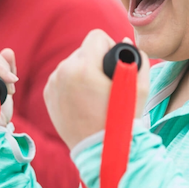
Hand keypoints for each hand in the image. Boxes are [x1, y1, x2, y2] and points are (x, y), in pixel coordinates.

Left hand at [43, 29, 149, 149]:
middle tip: (105, 82)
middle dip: (95, 60)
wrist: (102, 151)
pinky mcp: (48, 94)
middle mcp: (64, 71)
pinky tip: (82, 98)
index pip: (96, 36)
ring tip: (94, 92)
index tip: (113, 65)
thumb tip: (123, 40)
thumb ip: (136, 57)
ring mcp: (53, 83)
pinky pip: (63, 77)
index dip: (109, 46)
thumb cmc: (124, 118)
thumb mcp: (140, 87)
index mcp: (84, 66)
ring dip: (83, 71)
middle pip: (84, 50)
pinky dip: (72, 83)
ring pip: (72, 63)